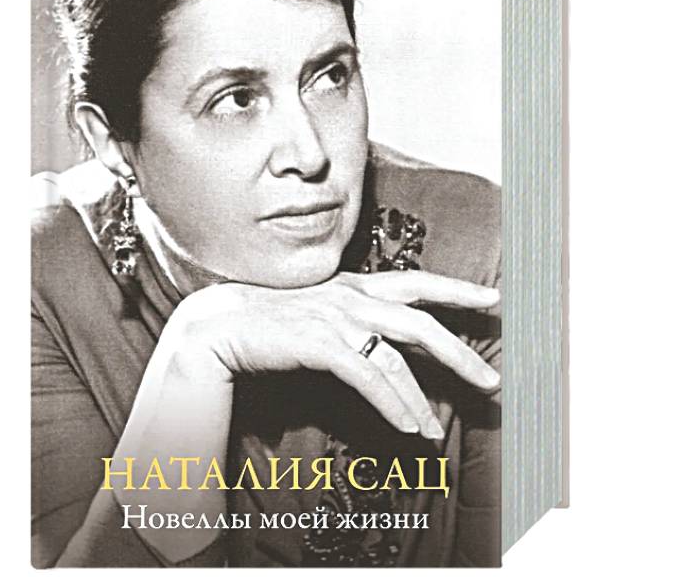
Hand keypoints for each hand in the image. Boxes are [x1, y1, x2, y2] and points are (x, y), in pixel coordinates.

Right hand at [165, 270, 499, 440]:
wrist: (221, 326)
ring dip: (420, 400)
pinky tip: (406, 426)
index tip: (492, 298)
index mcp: (355, 286)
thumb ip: (354, 319)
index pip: (416, 282)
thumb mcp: (321, 312)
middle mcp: (351, 298)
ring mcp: (336, 319)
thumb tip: (387, 344)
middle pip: (419, 321)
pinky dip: (391, 404)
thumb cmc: (272, 323)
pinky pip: (367, 378)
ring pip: (396, 358)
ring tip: (433, 432)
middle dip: (460, 352)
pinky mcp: (319, 343)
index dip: (456, 289)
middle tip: (492, 381)